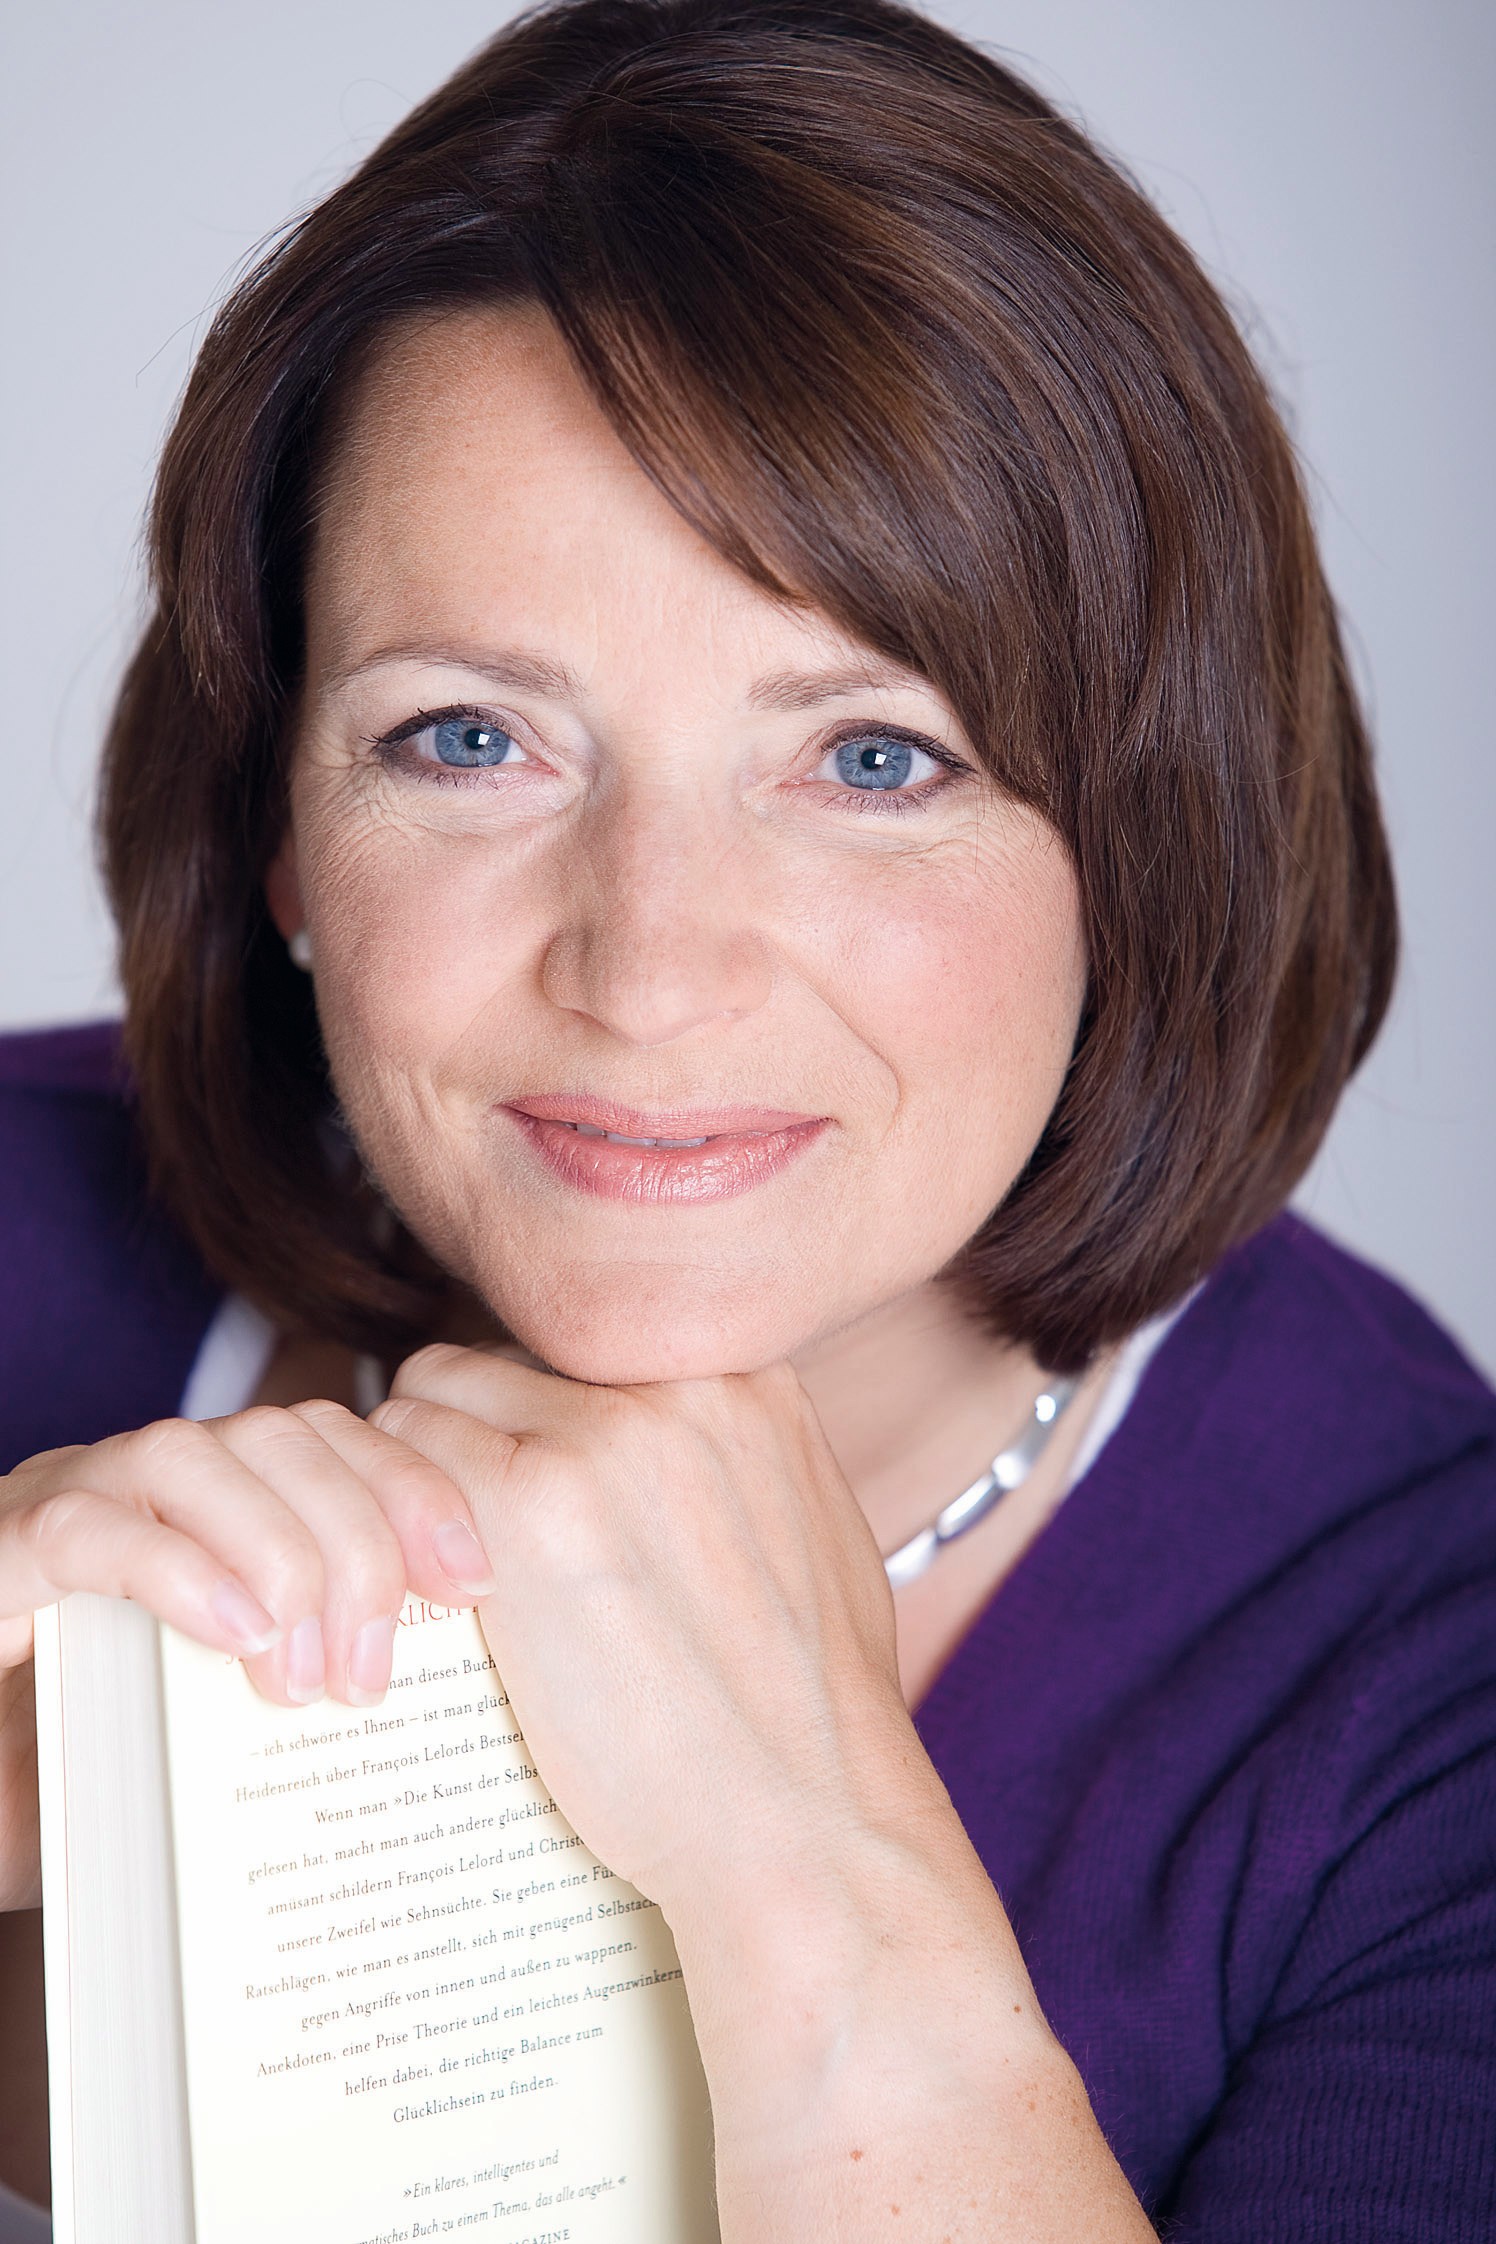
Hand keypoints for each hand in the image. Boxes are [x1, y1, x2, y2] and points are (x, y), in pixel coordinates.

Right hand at [0, 1402, 496, 1908]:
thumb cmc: (88, 1765)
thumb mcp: (223, 1722)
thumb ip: (312, 1698)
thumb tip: (438, 1751)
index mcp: (220, 1497)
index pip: (338, 1439)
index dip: (415, 1490)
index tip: (474, 1582)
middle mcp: (148, 1478)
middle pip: (286, 1439)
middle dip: (358, 1540)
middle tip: (373, 1672)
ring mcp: (69, 1499)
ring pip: (192, 1455)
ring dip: (276, 1553)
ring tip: (305, 1677)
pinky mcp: (0, 1549)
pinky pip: (90, 1528)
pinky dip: (176, 1571)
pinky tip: (236, 1640)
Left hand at [371, 1346, 906, 1911]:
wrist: (805, 1821)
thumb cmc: (811, 1714)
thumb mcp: (809, 1530)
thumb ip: (733, 1462)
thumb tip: (665, 1458)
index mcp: (746, 1374)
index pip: (580, 1344)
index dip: (537, 1418)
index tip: (525, 1492)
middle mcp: (677, 1377)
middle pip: (504, 1357)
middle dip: (471, 1440)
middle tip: (462, 1541)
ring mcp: (604, 1433)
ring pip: (434, 1393)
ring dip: (418, 1476)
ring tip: (429, 1572)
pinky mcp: (529, 1499)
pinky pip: (401, 1459)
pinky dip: (385, 1523)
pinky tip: (405, 1597)